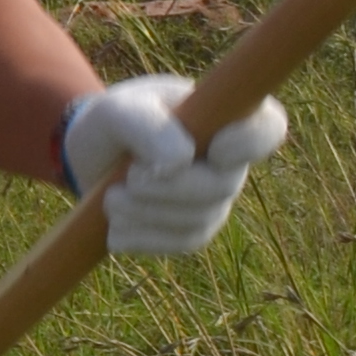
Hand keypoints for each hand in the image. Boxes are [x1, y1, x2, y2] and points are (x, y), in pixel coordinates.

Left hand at [61, 73, 292, 255]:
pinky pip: (183, 243)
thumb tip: (181, 161)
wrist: (87, 161)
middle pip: (223, 184)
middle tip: (130, 178)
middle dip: (171, 187)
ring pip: (199, 218)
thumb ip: (147, 126)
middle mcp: (227, 159)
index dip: (252, 141)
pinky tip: (116, 225)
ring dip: (146, 211)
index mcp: (219, 115)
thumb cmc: (110, 125)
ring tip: (111, 197)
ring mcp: (214, 197)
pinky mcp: (194, 228)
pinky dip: (144, 236)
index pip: (268, 126)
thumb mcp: (116, 113)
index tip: (215, 150)